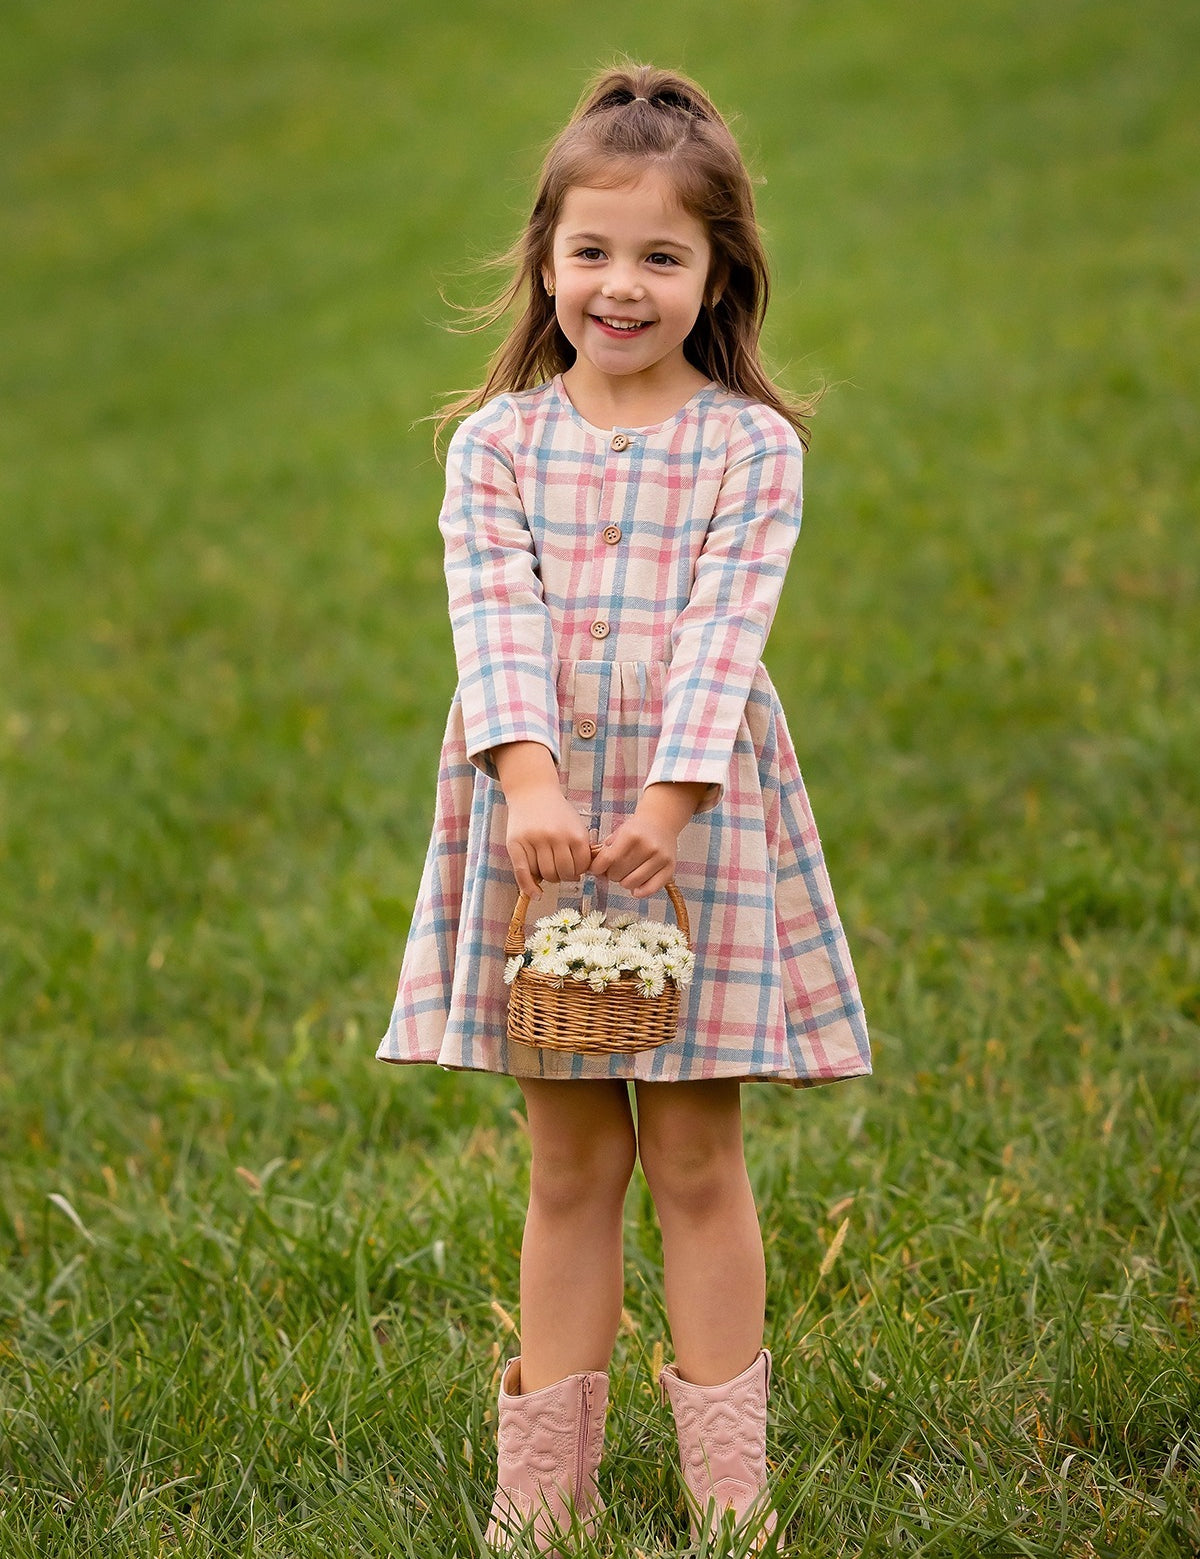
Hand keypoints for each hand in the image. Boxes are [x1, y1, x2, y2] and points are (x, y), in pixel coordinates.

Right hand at [492, 745, 593, 899]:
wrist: (532, 791)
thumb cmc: (556, 811)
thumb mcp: (575, 824)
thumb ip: (580, 847)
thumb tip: (579, 875)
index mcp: (574, 834)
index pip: (581, 866)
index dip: (578, 872)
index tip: (574, 870)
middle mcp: (555, 837)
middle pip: (562, 873)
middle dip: (563, 876)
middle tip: (560, 871)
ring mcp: (535, 841)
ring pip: (545, 874)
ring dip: (548, 878)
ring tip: (547, 869)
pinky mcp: (516, 844)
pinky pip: (523, 872)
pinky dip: (529, 887)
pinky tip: (535, 894)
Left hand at [591, 782, 707, 898]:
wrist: (661, 823)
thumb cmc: (637, 830)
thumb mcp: (619, 832)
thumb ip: (607, 849)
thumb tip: (595, 870)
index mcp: (631, 835)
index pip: (607, 859)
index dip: (597, 867)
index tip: (596, 869)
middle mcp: (647, 846)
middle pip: (618, 873)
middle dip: (611, 874)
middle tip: (615, 868)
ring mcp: (660, 858)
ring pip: (631, 883)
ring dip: (624, 882)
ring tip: (626, 874)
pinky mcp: (669, 869)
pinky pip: (650, 889)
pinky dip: (639, 892)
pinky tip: (635, 887)